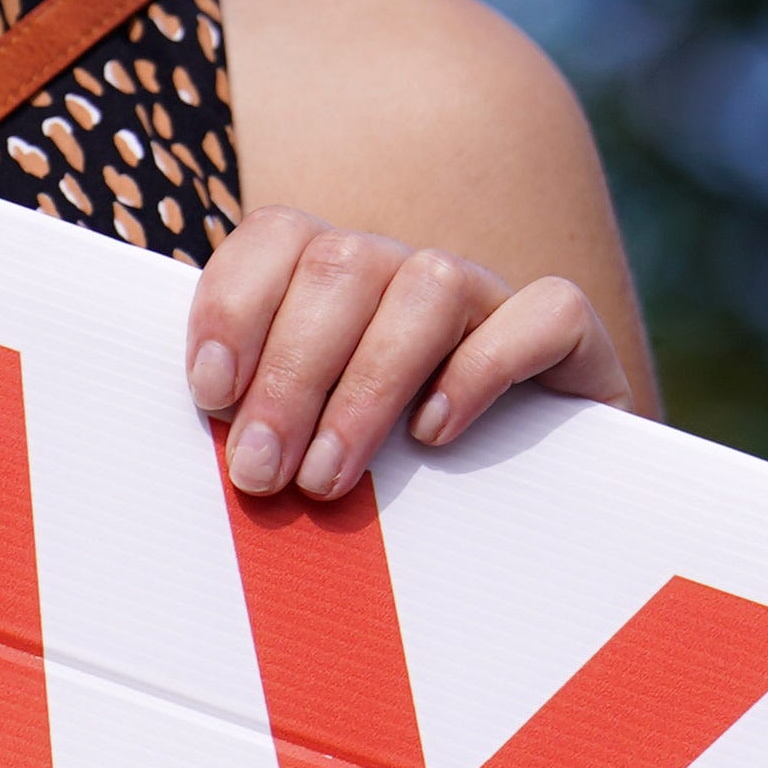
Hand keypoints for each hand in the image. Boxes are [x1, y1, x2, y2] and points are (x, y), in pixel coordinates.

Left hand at [185, 206, 626, 499]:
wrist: (532, 532)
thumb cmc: (388, 498)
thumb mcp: (307, 455)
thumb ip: (258, 429)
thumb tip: (192, 445)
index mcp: (338, 283)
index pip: (279, 235)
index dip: (235, 303)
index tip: (211, 394)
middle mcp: (411, 276)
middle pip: (343, 264)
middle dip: (290, 373)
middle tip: (261, 474)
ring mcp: (495, 302)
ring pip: (431, 283)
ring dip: (367, 384)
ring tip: (330, 479)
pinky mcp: (574, 344)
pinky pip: (546, 313)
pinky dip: (484, 368)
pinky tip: (435, 433)